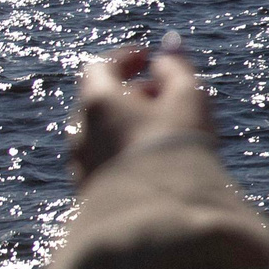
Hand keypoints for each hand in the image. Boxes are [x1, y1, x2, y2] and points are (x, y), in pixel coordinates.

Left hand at [68, 42, 214, 185]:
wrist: (161, 215)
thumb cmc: (176, 146)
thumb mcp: (187, 96)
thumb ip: (176, 67)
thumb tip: (167, 52)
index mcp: (97, 103)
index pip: (100, 67)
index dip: (125, 59)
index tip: (148, 57)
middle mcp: (80, 132)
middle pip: (98, 102)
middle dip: (128, 93)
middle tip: (160, 95)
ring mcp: (82, 166)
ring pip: (99, 134)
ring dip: (125, 124)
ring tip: (159, 130)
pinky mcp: (90, 195)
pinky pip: (104, 162)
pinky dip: (122, 151)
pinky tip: (150, 161)